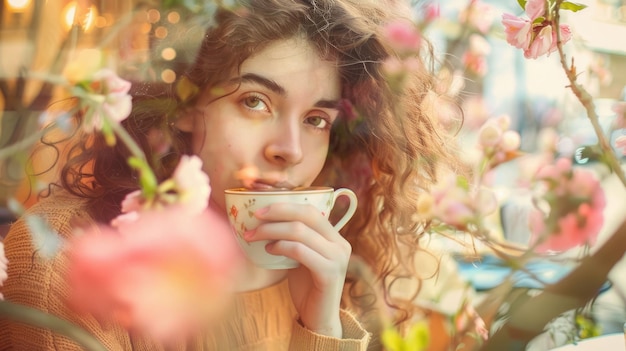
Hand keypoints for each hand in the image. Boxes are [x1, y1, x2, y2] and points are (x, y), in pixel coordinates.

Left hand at [248, 203, 351, 337]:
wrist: (318, 318)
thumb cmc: (306, 286)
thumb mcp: (300, 256)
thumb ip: (294, 239)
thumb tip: (265, 218)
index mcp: (334, 236)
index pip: (311, 210)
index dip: (285, 205)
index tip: (259, 209)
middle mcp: (340, 244)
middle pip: (307, 215)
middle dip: (278, 212)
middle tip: (254, 218)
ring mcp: (337, 258)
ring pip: (301, 232)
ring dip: (272, 231)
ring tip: (255, 236)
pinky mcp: (330, 273)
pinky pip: (301, 251)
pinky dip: (281, 247)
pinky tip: (269, 250)